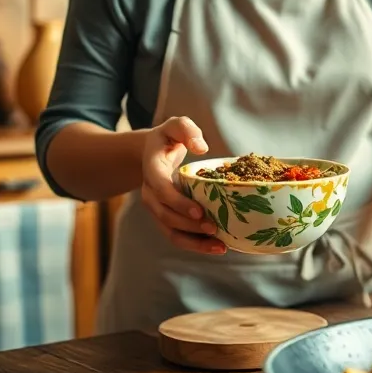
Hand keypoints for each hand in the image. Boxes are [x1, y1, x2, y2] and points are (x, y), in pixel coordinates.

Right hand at [141, 116, 224, 254]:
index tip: (199, 211)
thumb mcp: (175, 126)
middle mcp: (150, 194)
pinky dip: (196, 244)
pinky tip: (218, 247)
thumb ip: (186, 130)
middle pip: (166, 216)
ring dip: (194, 243)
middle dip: (190, 226)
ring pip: (171, 232)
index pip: (161, 190)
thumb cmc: (168, 138)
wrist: (152, 153)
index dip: (179, 203)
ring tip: (221, 247)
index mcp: (152, 171)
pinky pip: (178, 236)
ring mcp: (157, 209)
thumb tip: (201, 147)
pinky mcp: (167, 218)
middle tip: (214, 228)